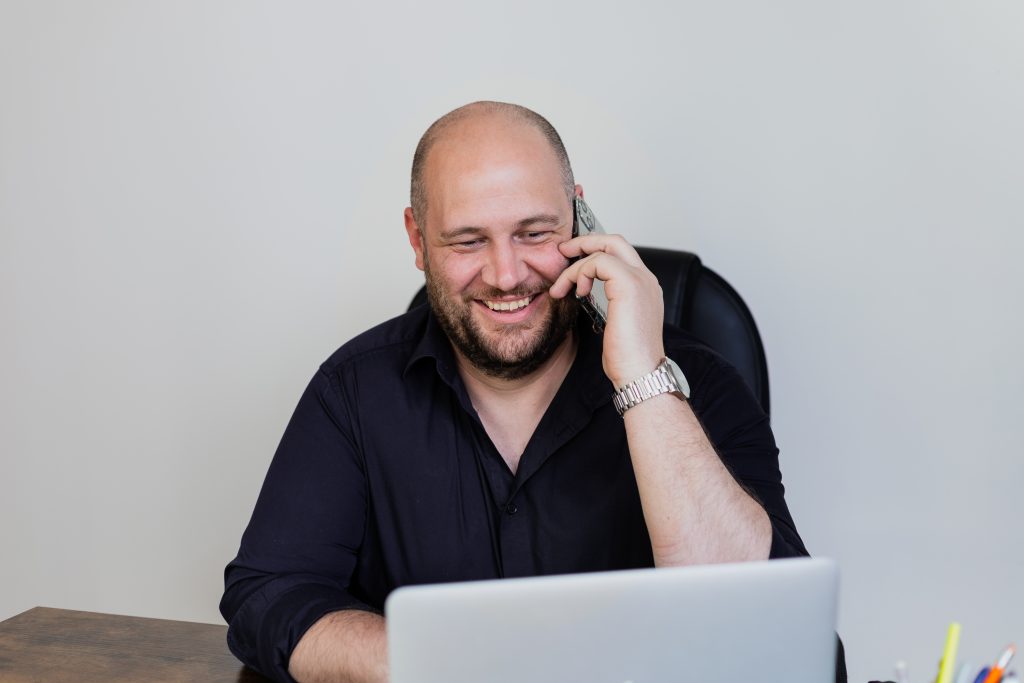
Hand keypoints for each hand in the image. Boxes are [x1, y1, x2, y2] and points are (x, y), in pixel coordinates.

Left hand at [549, 233, 665, 387]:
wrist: (640, 372)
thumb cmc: (627, 357)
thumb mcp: (616, 323)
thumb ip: (609, 302)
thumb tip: (584, 292)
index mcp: (644, 287)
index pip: (620, 255)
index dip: (595, 252)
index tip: (573, 261)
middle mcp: (646, 279)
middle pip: (615, 241)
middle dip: (585, 242)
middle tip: (563, 251)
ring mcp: (640, 280)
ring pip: (603, 250)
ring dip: (576, 266)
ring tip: (561, 287)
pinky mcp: (629, 285)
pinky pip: (598, 262)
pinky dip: (580, 273)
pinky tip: (576, 292)